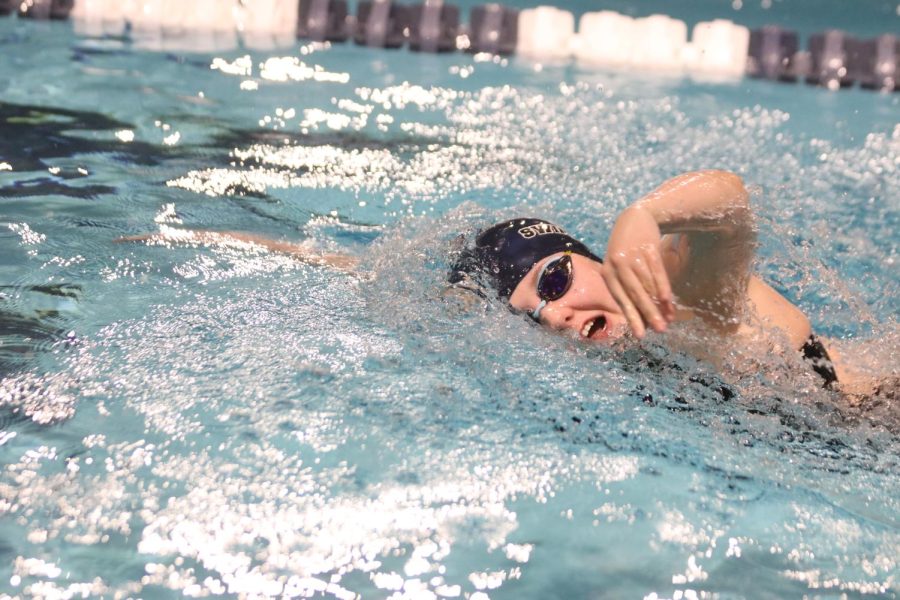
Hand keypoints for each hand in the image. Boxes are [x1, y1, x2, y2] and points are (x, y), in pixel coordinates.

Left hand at [603, 206, 675, 338]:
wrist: (634, 217)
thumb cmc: (626, 250)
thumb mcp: (619, 267)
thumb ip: (627, 288)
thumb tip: (643, 317)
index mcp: (608, 273)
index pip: (621, 300)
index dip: (632, 317)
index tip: (642, 336)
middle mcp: (618, 265)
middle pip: (635, 294)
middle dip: (648, 314)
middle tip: (660, 331)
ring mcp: (633, 256)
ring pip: (648, 285)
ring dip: (659, 304)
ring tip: (669, 319)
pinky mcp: (648, 248)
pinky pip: (657, 271)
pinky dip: (663, 286)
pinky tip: (669, 300)